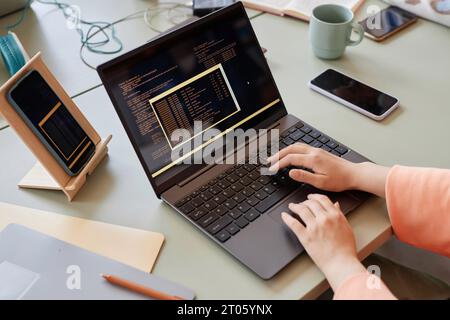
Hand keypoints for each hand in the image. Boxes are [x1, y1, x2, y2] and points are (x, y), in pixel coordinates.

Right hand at [268, 143, 389, 196]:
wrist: (354, 174)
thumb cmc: (340, 180)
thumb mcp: (321, 183)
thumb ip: (304, 177)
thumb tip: (291, 172)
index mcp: (313, 159)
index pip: (291, 159)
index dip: (279, 164)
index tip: (272, 169)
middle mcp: (314, 152)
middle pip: (291, 149)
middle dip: (278, 154)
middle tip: (269, 161)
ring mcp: (317, 150)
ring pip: (296, 146)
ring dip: (284, 150)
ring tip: (276, 157)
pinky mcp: (320, 152)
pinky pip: (302, 147)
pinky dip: (292, 149)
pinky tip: (291, 154)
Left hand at [281, 194, 365, 290]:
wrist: (341, 263)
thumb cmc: (345, 249)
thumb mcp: (346, 227)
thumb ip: (339, 214)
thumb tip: (335, 205)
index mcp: (335, 215)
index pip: (322, 199)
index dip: (314, 196)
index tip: (310, 197)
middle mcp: (324, 219)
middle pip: (310, 203)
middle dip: (304, 202)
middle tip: (300, 203)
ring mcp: (314, 227)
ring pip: (301, 210)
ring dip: (295, 206)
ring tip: (291, 206)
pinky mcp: (305, 236)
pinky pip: (293, 223)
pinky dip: (287, 218)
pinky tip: (284, 216)